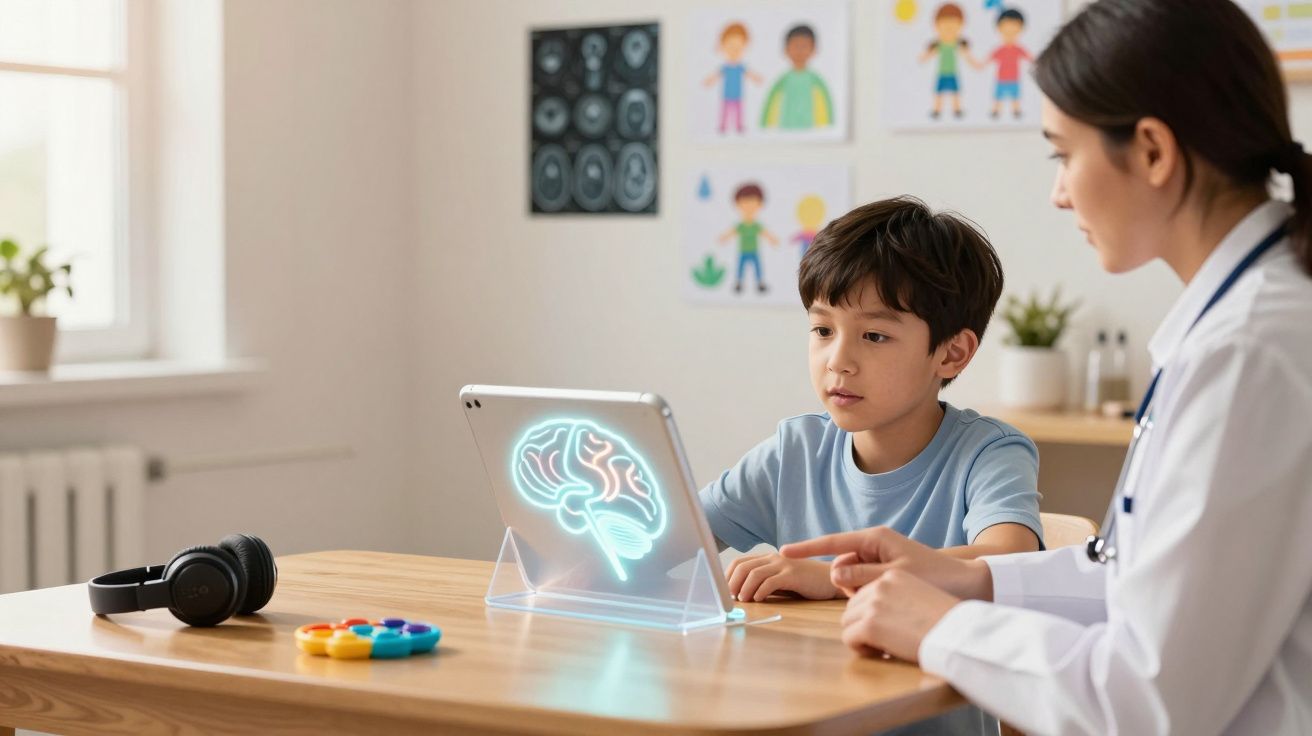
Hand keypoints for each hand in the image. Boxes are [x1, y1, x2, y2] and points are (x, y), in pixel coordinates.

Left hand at [725, 553, 839, 601]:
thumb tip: (740, 595)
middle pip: (743, 567)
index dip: (728, 576)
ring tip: (743, 600)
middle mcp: (773, 558)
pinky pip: (771, 582)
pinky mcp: (793, 575)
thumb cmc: (803, 583)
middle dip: (732, 583)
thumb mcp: (780, 581)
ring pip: (754, 574)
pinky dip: (760, 591)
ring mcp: (783, 565)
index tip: (724, 591)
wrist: (829, 579)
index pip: (739, 563)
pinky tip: (759, 600)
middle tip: (730, 598)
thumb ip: (763, 583)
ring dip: (745, 588)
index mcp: (767, 558)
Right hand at [779, 526, 991, 600]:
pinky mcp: (886, 569)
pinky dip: (867, 591)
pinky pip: (864, 581)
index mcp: (876, 538)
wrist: (968, 583)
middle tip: (871, 593)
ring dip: (858, 589)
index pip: (833, 542)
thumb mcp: (895, 576)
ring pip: (852, 575)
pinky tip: (885, 598)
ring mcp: (880, 557)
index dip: (807, 548)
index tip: (783, 551)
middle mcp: (875, 544)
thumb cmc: (935, 576)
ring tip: (885, 596)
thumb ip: (862, 575)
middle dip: (846, 580)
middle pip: (841, 563)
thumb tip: (834, 573)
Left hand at [840, 569, 960, 661]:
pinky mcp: (869, 625)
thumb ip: (898, 598)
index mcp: (893, 576)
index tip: (888, 627)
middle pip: (853, 607)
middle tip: (884, 640)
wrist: (957, 632)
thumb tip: (881, 616)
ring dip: (861, 636)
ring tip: (883, 647)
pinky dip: (861, 648)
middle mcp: (879, 585)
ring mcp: (873, 604)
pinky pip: (849, 638)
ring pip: (848, 622)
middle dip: (863, 625)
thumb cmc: (946, 620)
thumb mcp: (920, 596)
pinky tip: (881, 653)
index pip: (866, 593)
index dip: (872, 614)